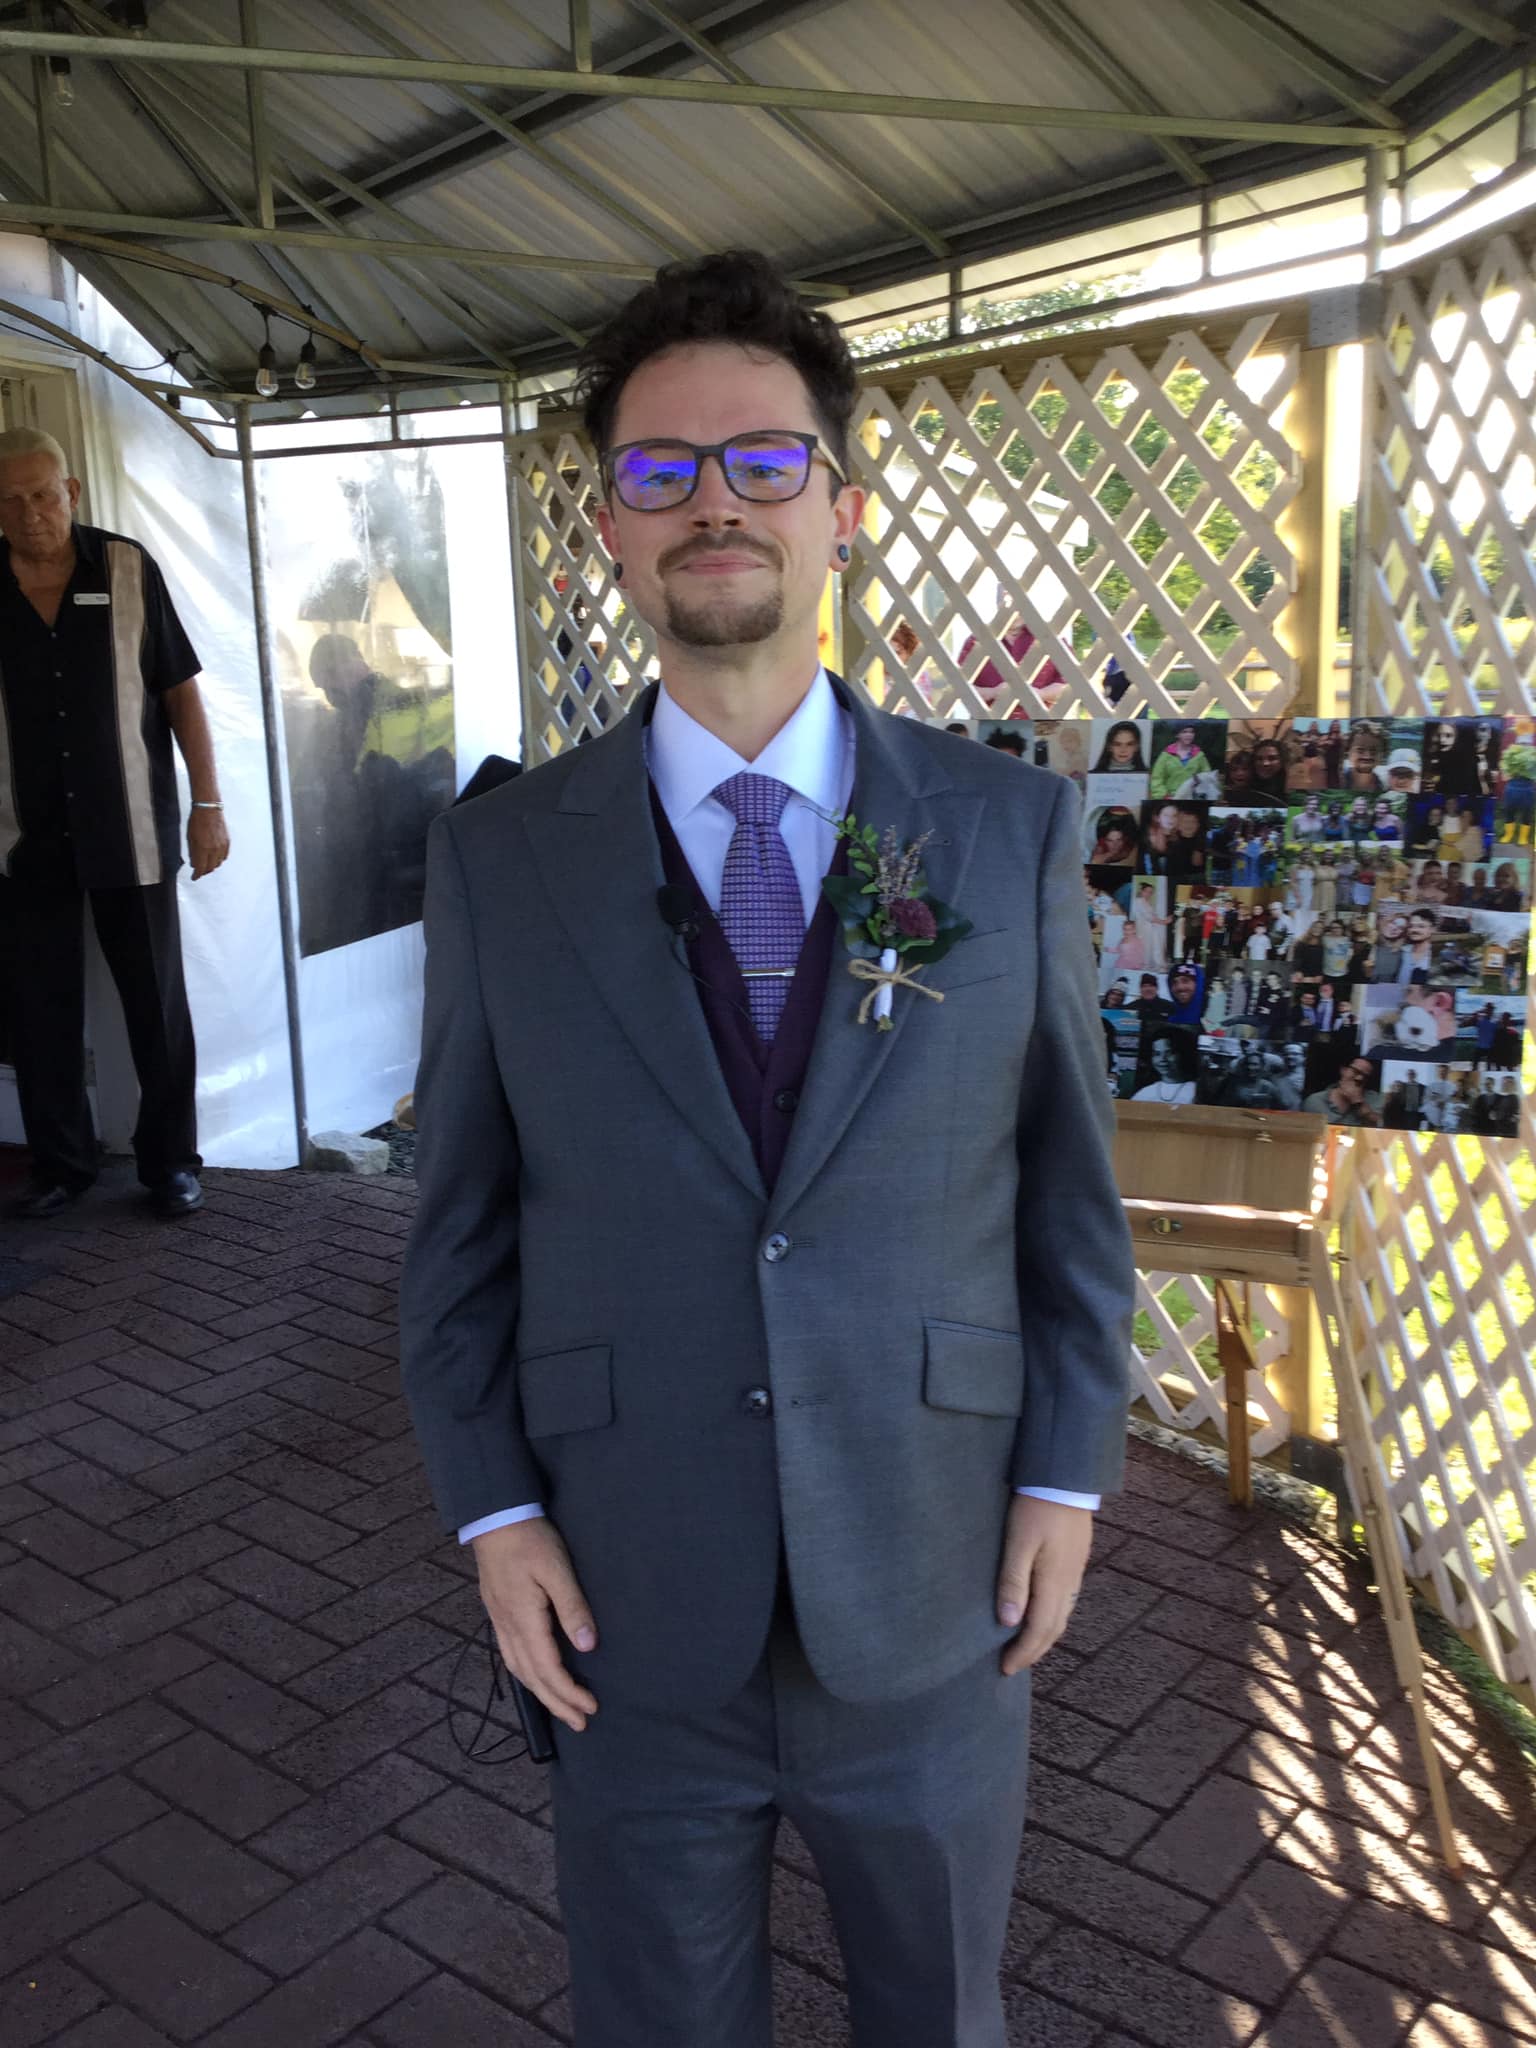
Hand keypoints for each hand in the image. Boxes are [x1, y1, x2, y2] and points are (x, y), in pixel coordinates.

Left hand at [187, 807, 229, 879]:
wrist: (209, 809)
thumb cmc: (197, 821)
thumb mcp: (190, 838)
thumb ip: (192, 852)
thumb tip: (194, 863)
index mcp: (202, 848)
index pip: (200, 868)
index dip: (197, 875)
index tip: (194, 877)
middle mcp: (214, 849)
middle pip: (210, 868)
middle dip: (204, 871)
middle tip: (199, 871)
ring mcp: (222, 846)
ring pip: (218, 863)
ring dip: (212, 866)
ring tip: (207, 864)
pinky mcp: (227, 842)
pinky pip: (224, 856)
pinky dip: (219, 859)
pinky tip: (215, 858)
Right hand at [471, 1516, 598, 1732]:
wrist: (495, 1518)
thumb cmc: (530, 1540)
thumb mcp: (557, 1570)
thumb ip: (572, 1608)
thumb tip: (588, 1646)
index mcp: (524, 1620)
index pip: (547, 1669)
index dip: (569, 1692)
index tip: (590, 1707)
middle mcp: (508, 1627)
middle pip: (532, 1677)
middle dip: (556, 1703)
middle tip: (580, 1722)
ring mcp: (499, 1621)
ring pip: (518, 1669)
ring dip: (541, 1692)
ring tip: (561, 1707)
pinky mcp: (498, 1613)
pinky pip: (511, 1655)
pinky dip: (526, 1674)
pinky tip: (535, 1676)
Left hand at [996, 1495, 1092, 1675]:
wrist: (1066, 1479)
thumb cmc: (1036, 1507)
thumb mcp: (1018, 1543)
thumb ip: (1013, 1582)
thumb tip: (1008, 1622)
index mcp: (1053, 1583)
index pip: (1038, 1630)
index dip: (1022, 1652)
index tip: (1005, 1668)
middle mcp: (1068, 1583)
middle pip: (1053, 1629)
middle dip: (1034, 1651)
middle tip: (1012, 1664)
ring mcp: (1075, 1572)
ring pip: (1062, 1616)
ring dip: (1044, 1636)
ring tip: (1025, 1646)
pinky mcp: (1075, 1561)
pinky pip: (1066, 1601)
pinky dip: (1052, 1617)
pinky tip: (1041, 1612)